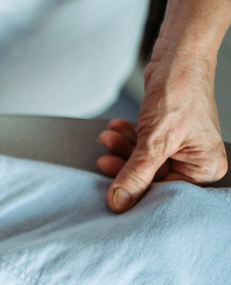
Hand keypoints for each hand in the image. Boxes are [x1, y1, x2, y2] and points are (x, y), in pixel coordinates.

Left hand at [97, 51, 226, 212]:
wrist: (177, 56)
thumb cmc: (180, 91)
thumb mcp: (155, 140)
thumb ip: (136, 174)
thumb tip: (119, 203)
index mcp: (205, 168)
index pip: (166, 193)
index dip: (138, 193)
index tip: (113, 195)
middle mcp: (195, 161)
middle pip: (151, 179)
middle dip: (125, 166)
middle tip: (104, 162)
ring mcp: (178, 148)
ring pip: (141, 162)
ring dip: (121, 150)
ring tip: (108, 138)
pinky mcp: (163, 135)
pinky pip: (140, 146)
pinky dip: (127, 138)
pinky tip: (116, 128)